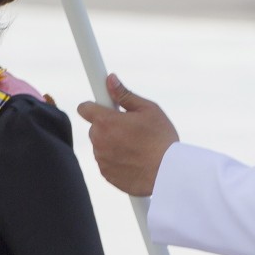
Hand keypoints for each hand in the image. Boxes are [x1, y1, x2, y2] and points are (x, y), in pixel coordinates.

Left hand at [76, 74, 178, 196]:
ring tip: (136, 146)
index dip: (94, 106)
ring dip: (112, 144)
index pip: (84, 108)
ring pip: (100, 145)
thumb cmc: (162, 140)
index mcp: (106, 122)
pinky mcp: (106, 174)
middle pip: (95, 128)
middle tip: (130, 128)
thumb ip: (125, 94)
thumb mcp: (148, 110)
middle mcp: (99, 141)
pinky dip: (116, 160)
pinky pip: (106, 162)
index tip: (104, 107)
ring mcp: (101, 159)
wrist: (170, 174)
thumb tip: (110, 79)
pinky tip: (134, 160)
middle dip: (108, 126)